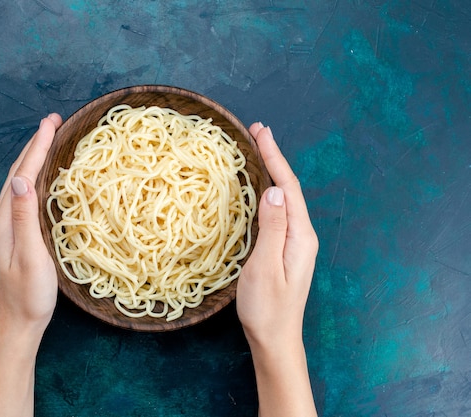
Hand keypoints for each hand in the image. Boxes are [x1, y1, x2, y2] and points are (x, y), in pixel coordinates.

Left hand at [0, 113, 62, 335]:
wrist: (17, 325)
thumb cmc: (29, 296)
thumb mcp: (30, 257)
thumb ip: (25, 218)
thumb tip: (19, 178)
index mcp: (5, 222)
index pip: (23, 175)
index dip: (37, 148)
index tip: (52, 123)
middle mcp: (2, 219)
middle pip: (17, 173)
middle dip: (34, 145)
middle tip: (53, 121)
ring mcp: (6, 228)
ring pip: (19, 183)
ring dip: (32, 158)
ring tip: (48, 139)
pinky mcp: (14, 236)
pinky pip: (23, 196)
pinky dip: (33, 177)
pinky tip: (41, 177)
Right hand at [237, 122, 317, 348]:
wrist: (275, 339)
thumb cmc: (267, 308)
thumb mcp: (265, 267)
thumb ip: (271, 228)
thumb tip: (272, 191)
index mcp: (300, 235)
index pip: (287, 187)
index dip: (274, 157)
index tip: (261, 131)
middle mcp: (302, 234)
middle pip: (288, 188)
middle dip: (274, 157)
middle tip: (256, 131)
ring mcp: (295, 242)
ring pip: (283, 198)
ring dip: (271, 171)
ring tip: (256, 150)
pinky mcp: (285, 249)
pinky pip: (277, 212)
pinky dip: (267, 191)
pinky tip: (258, 187)